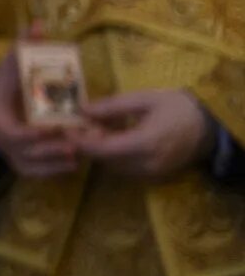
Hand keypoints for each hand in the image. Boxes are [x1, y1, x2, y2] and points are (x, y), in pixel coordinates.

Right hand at [0, 48, 86, 179]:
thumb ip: (24, 47)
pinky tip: (72, 164)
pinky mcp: (20, 163)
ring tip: (78, 155)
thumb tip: (38, 23)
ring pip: (29, 166)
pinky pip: (33, 173)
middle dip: (48, 150)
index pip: (9, 132)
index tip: (52, 129)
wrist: (0, 105)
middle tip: (74, 145)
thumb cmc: (11, 83)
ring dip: (53, 162)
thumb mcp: (15, 64)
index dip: (30, 135)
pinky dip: (51, 172)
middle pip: (22, 151)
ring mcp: (9, 154)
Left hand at [74, 88, 215, 182]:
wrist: (210, 127)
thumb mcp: (144, 99)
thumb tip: (81, 109)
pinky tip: (114, 138)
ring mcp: (152, 173)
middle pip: (105, 160)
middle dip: (88, 145)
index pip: (102, 150)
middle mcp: (147, 164)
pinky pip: (126, 169)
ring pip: (113, 167)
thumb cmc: (178, 107)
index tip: (64, 130)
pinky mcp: (155, 176)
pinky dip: (115, 156)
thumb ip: (112, 106)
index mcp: (145, 143)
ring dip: (101, 151)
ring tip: (97, 129)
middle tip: (78, 126)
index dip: (80, 142)